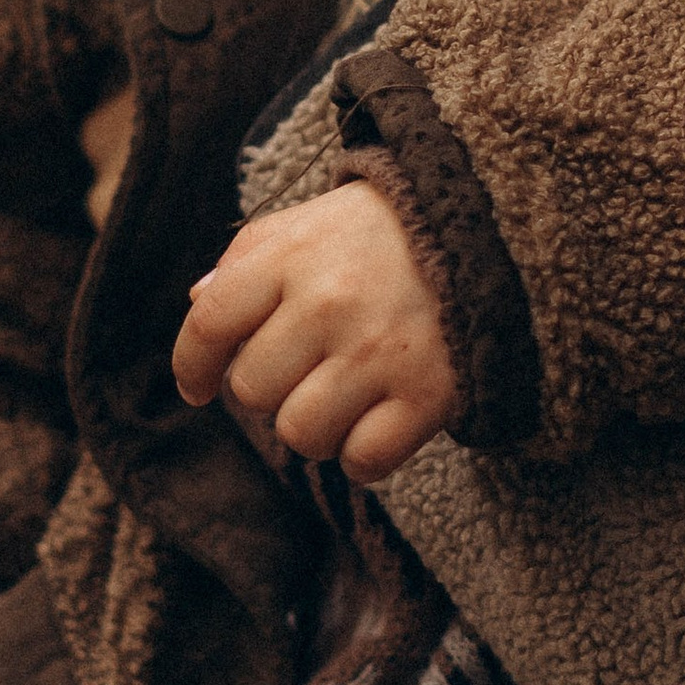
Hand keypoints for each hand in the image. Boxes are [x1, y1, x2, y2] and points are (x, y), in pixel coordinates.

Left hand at [174, 180, 458, 479]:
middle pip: (252, 390)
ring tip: (343, 395)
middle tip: (306, 366)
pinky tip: (376, 421)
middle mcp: (330, 303)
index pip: (211, 323)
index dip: (193, 364)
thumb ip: (248, 259)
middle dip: (270, 388)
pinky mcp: (428, 395)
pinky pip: (363, 461)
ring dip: (314, 426)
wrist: (490, 227)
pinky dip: (363, 455)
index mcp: (293, 255)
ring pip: (301, 434)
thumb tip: (197, 307)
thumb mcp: (308, 224)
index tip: (198, 387)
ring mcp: (380, 352)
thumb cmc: (383, 232)